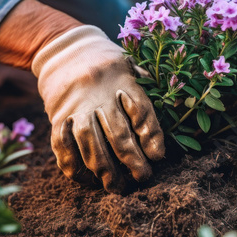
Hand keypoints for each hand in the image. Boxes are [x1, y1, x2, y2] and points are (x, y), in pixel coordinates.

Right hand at [32, 25, 164, 192]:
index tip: (158, 157)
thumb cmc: (106, 61)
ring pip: (89, 142)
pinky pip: (62, 145)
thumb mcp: (130, 62)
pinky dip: (73, 166)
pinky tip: (87, 179)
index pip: (141, 110)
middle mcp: (97, 93)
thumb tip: (180, 106)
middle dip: (132, 160)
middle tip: (143, 178)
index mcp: (121, 78)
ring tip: (117, 187)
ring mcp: (75, 106)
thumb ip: (147, 85)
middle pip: (117, 132)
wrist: (63, 49)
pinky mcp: (56, 116)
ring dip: (104, 169)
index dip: (151, 135)